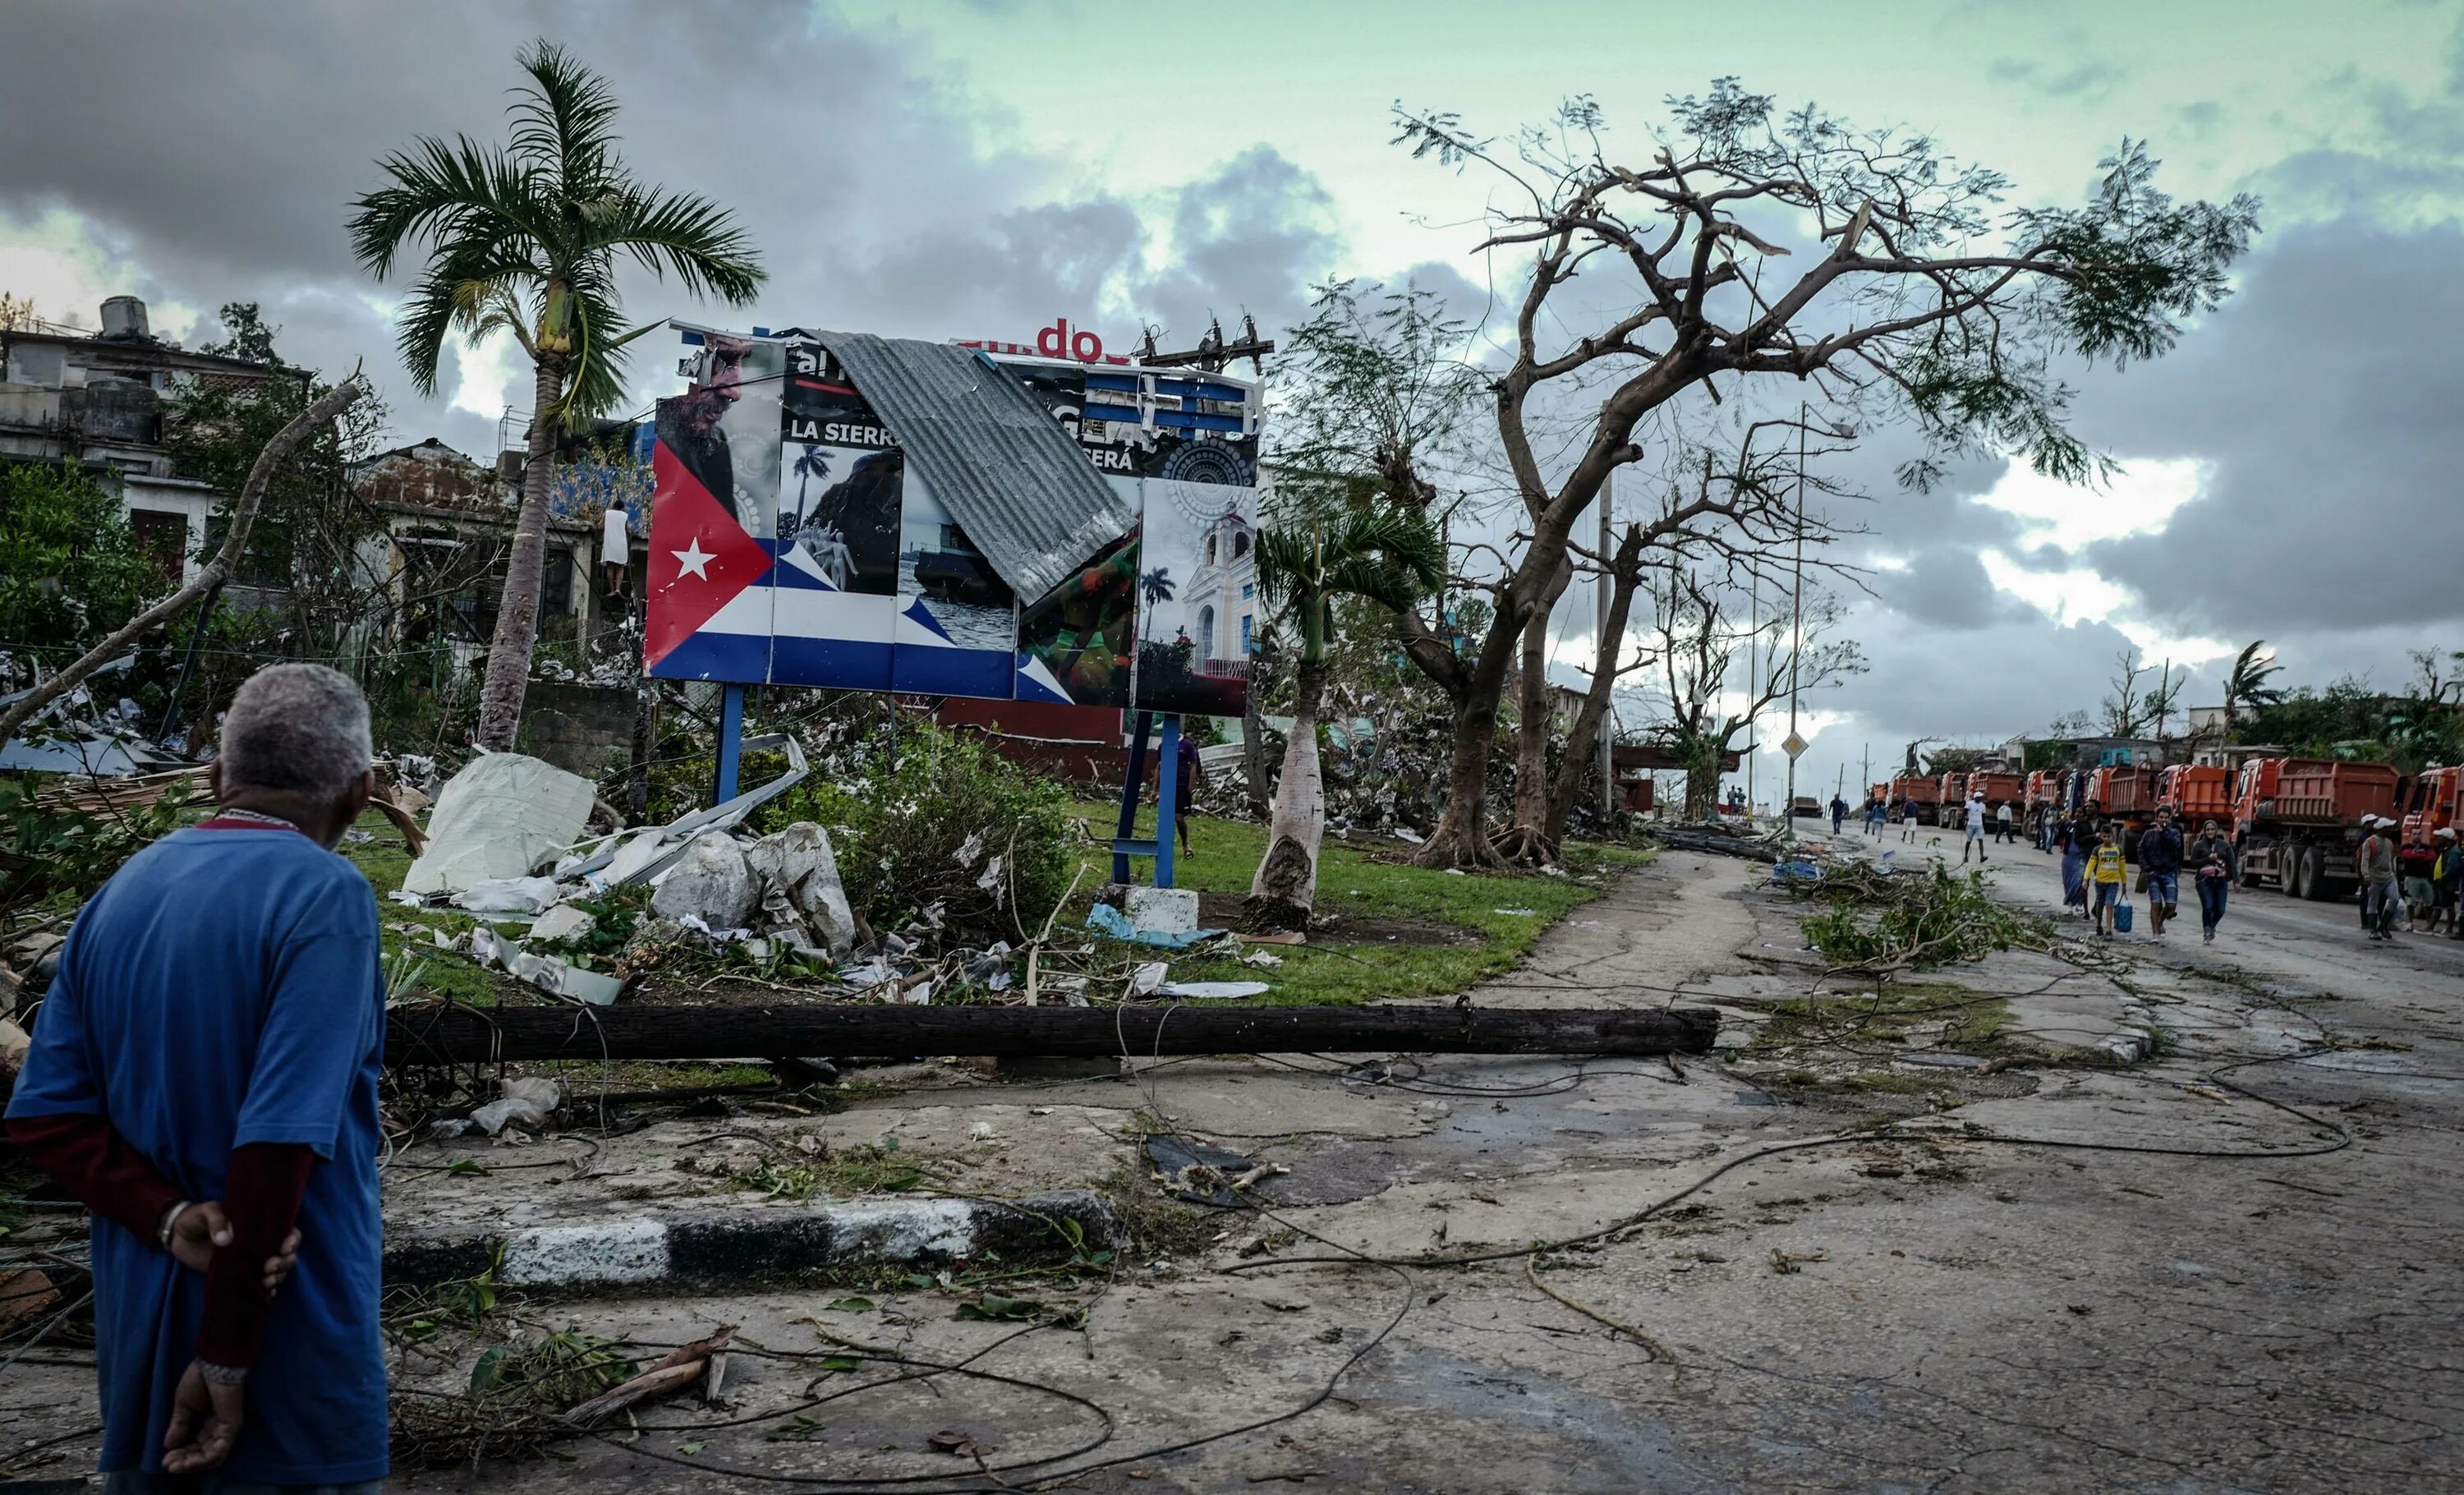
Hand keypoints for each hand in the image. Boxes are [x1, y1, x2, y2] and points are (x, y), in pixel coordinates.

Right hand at [162, 1359, 244, 1473]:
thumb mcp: (183, 1407)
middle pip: (203, 1454)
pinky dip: (207, 1457)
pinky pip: (222, 1448)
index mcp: (207, 1423)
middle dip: (185, 1462)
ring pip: (213, 1455)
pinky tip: (192, 1460)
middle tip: (169, 1466)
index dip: (180, 1455)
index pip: (195, 1446)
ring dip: (194, 1463)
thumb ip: (179, 1426)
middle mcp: (218, 1428)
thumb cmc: (199, 1380)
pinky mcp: (232, 1425)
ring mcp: (226, 1427)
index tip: (164, 1461)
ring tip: (177, 1465)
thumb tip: (168, 1445)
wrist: (213, 1365)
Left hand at [168, 1203, 301, 1293]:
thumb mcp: (206, 1212)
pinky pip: (260, 1284)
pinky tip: (266, 1292)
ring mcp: (251, 1261)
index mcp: (258, 1225)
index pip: (287, 1231)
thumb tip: (226, 1240)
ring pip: (278, 1270)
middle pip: (287, 1254)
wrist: (179, 1236)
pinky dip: (268, 1290)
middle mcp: (260, 1244)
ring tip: (266, 1281)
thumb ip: (217, 1222)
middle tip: (268, 1267)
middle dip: (285, 1262)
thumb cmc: (196, 1218)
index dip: (292, 1240)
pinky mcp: (239, 1274)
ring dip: (278, 1277)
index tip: (283, 1249)